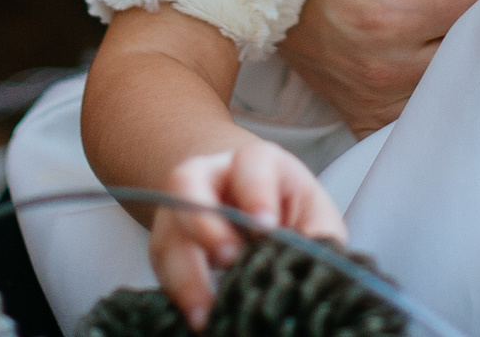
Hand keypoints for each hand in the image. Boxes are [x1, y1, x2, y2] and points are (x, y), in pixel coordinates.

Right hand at [150, 138, 345, 330]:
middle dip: (205, 223)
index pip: (251, 163)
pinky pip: (161, 265)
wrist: (250, 205)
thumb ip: (317, 237)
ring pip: (168, 229)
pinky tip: (198, 318)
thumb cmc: (288, 209)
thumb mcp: (314, 215)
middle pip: (189, 185)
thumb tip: (315, 271)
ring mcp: (180, 207)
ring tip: (206, 315)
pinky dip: (178, 293)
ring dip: (185, 274)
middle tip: (229, 260)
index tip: (265, 226)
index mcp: (257, 162)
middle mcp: (209, 176)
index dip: (256, 193)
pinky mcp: (165, 242)